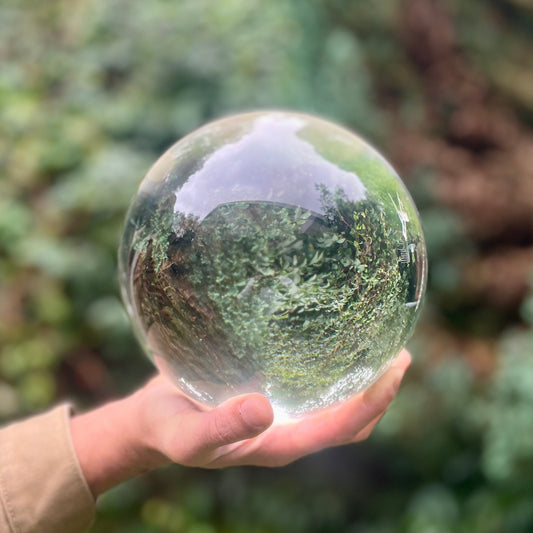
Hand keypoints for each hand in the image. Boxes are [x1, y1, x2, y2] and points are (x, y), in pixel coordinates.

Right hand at [134, 349, 411, 467]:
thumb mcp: (187, 435)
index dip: (372, 403)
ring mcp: (283, 411)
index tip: (394, 368)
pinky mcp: (272, 391)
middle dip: (380, 391)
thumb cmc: (168, 429)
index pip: (339, 428)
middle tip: (399, 351)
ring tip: (378, 340)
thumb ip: (220, 428)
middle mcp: (289, 428)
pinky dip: (331, 363)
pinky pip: (311, 380)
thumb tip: (264, 409)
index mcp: (279, 444)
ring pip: (335, 400)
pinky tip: (329, 330)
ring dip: (362, 378)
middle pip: (349, 418)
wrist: (153, 421)